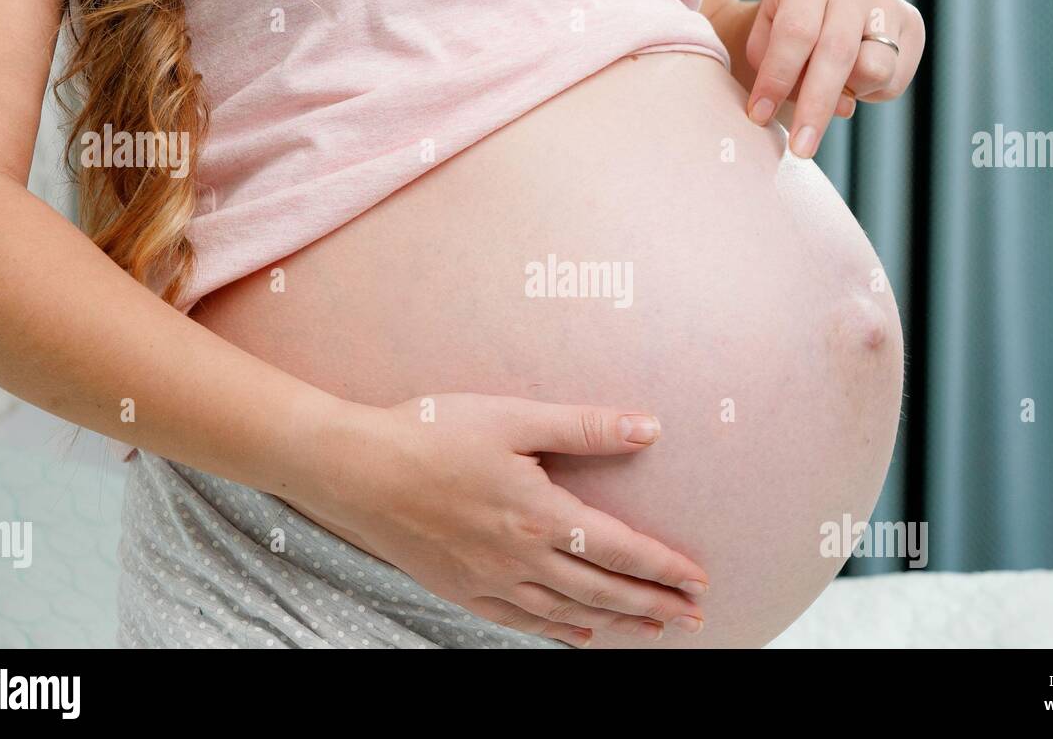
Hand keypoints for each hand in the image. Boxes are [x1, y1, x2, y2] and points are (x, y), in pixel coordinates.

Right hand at [291, 394, 709, 646]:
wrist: (355, 471)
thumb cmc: (432, 433)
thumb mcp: (513, 418)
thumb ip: (583, 427)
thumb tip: (648, 429)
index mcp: (539, 516)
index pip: (620, 550)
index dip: (663, 568)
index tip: (697, 579)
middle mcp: (521, 559)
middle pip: (602, 591)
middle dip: (652, 606)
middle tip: (692, 616)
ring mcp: (490, 581)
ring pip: (568, 614)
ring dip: (615, 623)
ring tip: (651, 630)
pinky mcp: (462, 590)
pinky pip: (522, 622)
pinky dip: (559, 632)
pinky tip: (579, 635)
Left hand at [744, 0, 924, 158]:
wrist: (819, 3)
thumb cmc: (784, 31)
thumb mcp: (765, 43)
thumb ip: (786, 73)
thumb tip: (845, 106)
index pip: (796, 33)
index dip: (776, 79)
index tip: (758, 116)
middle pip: (838, 54)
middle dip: (816, 107)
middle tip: (800, 149)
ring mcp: (888, 5)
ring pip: (874, 69)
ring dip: (847, 94)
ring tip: (831, 86)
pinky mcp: (912, 27)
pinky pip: (893, 80)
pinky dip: (869, 93)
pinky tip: (853, 78)